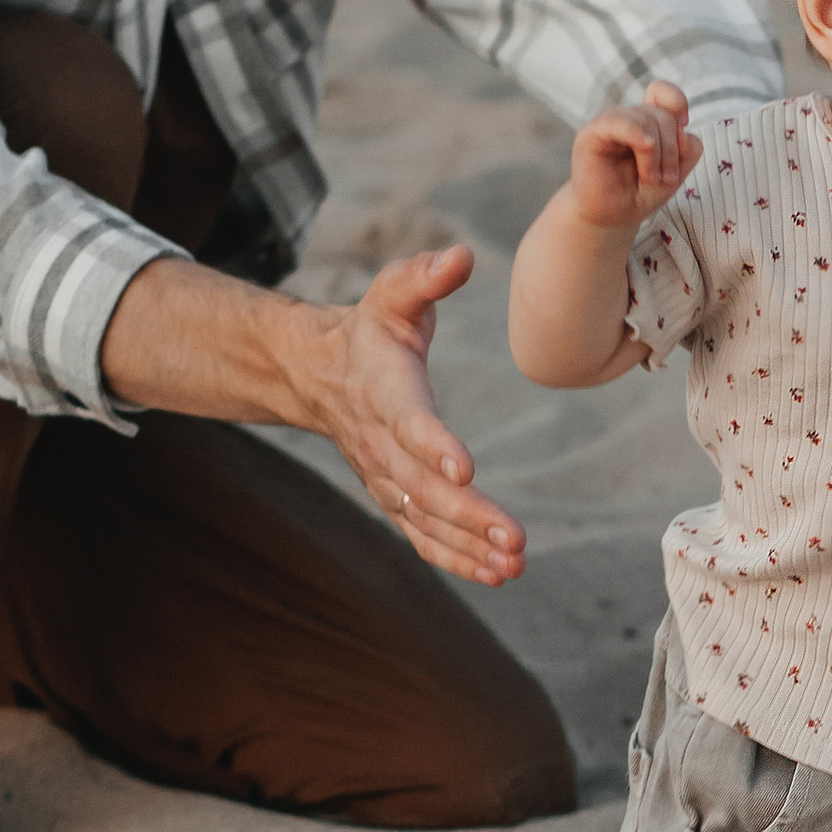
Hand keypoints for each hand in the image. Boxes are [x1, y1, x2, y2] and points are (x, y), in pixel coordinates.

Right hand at [313, 245, 526, 586]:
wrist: (316, 374)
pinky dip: (456, 559)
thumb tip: (461, 255)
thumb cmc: (370, 329)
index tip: (465, 468)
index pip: (408, 423)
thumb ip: (425, 276)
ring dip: (469, 547)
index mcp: (383, 392)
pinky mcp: (395, 497)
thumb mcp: (392, 293)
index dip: (434, 445)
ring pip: (426, 520)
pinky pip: (423, 536)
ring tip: (514, 566)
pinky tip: (497, 576)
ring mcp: (385, 477)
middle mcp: (381, 444)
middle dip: (470, 517)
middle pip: (424, 488)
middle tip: (516, 541)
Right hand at [566, 81, 699, 231]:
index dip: (678, 103)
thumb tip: (683, 129)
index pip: (662, 91)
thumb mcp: (674, 173)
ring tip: (652, 180)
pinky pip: (621, 123)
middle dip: (672, 149)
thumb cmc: (639, 194)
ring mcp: (609, 122)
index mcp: (646, 120)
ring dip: (658, 153)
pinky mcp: (592, 133)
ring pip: (647, 119)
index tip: (684, 131)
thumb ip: (687, 150)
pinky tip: (647, 163)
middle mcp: (627, 117)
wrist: (610, 218)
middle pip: (663, 114)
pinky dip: (640, 139)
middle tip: (667, 179)